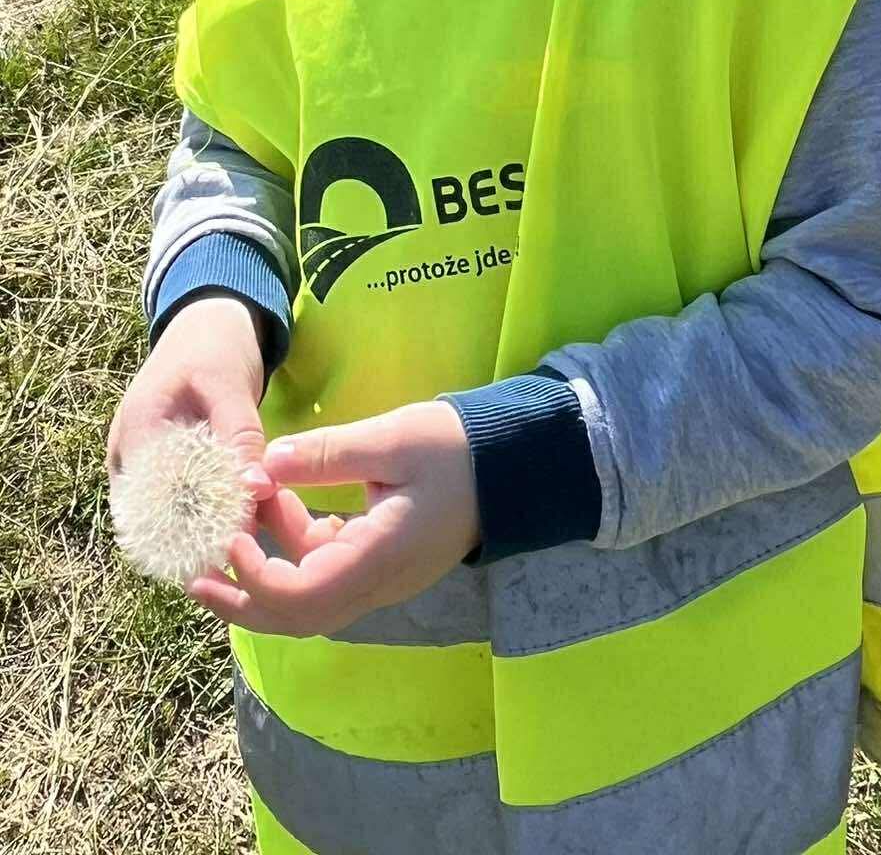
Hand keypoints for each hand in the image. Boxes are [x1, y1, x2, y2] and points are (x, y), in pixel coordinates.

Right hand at [106, 296, 278, 538]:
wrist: (206, 323)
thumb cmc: (216, 347)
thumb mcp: (230, 384)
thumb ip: (241, 435)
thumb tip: (257, 489)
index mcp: (139, 429)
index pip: (157, 498)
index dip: (195, 526)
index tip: (238, 541)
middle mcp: (128, 453)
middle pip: (155, 515)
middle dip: (196, 537)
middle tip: (242, 552)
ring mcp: (139, 462)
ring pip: (164, 514)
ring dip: (200, 530)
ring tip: (241, 544)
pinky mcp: (159, 466)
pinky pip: (175, 502)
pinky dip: (202, 514)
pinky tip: (236, 525)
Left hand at [183, 400, 480, 636]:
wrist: (512, 460)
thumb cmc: (456, 447)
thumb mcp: (390, 439)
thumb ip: (325, 454)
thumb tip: (262, 465)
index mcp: (379, 559)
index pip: (303, 598)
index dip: (257, 577)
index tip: (232, 534)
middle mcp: (376, 582)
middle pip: (296, 616)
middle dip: (241, 599)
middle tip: (193, 575)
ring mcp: (379, 576)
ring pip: (307, 593)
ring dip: (266, 563)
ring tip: (236, 514)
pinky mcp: (379, 560)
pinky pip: (325, 569)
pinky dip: (293, 546)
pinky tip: (279, 504)